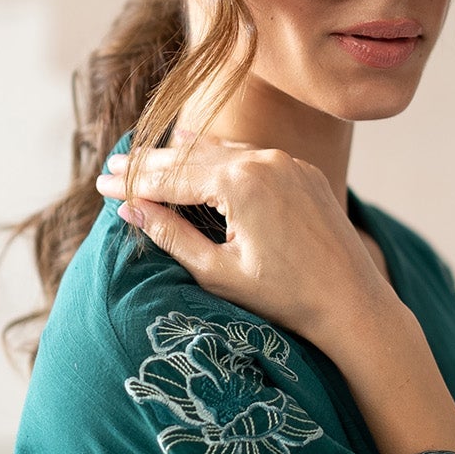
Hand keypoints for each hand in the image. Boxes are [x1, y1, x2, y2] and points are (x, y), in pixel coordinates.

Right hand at [96, 128, 396, 347]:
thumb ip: (172, 236)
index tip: (101, 186)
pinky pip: (251, 155)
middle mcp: (264, 160)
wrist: (353, 302)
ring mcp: (287, 162)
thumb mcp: (219, 272)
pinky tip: (199, 155)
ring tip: (148, 160)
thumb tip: (130, 209)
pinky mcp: (303, 171)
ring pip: (222, 150)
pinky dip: (220, 157)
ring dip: (183, 156)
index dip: (133, 183)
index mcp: (239, 183)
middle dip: (151, 164)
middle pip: (192, 157)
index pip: (171, 178)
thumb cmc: (286, 297)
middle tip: (113, 167)